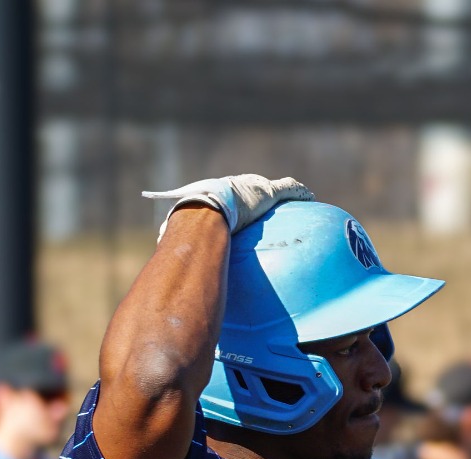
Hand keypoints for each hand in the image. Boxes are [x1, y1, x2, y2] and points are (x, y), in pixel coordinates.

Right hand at [141, 174, 311, 239]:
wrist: (203, 213)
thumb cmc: (190, 223)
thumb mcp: (178, 231)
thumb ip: (170, 241)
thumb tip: (160, 259)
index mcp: (219, 192)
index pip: (234, 195)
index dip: (242, 201)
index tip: (248, 209)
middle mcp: (238, 186)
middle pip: (255, 189)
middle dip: (265, 194)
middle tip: (273, 204)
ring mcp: (254, 188)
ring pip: (276, 189)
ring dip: (288, 193)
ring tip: (302, 198)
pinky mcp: (269, 192)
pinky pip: (289, 190)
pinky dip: (299, 193)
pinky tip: (310, 198)